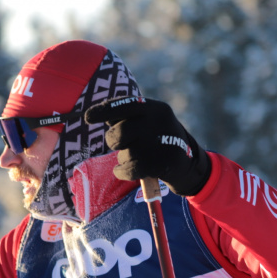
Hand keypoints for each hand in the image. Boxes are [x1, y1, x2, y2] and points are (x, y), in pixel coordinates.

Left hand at [84, 97, 210, 196]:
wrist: (189, 163)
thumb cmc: (161, 139)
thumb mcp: (150, 121)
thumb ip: (128, 117)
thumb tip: (102, 115)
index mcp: (155, 108)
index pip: (125, 104)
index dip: (104, 110)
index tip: (87, 118)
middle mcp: (158, 122)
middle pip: (118, 133)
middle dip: (113, 141)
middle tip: (121, 144)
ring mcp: (160, 143)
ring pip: (123, 153)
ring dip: (123, 158)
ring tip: (135, 157)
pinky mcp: (159, 163)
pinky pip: (128, 169)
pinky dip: (121, 172)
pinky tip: (122, 171)